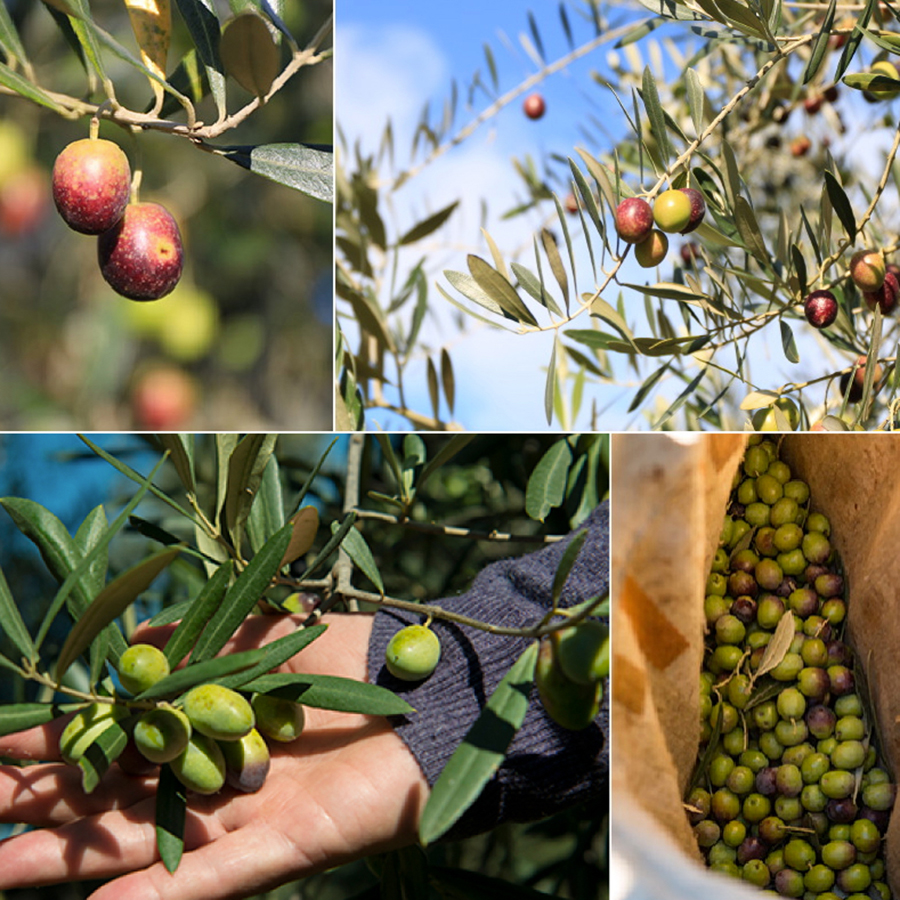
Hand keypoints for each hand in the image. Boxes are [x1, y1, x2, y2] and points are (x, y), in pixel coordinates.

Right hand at [0, 613, 428, 899]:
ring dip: (69, 862)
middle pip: (108, 801)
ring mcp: (244, 816)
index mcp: (201, 729)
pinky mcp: (289, 844)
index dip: (48, 748)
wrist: (425, 686)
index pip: (108, 743)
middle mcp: (211, 778)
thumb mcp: (261, 630)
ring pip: (141, 845)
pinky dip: (163, 893)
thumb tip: (134, 637)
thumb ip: (197, 637)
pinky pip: (218, 876)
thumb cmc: (343, 652)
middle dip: (34, 809)